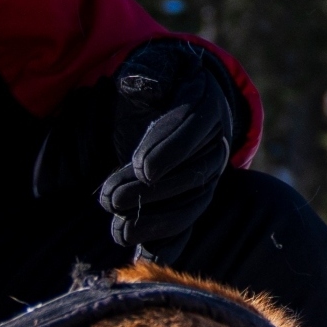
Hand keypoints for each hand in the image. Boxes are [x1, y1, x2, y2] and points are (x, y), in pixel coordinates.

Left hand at [94, 40, 235, 257]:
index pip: (195, 129)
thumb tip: (148, 86)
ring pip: (190, 204)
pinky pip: (187, 225)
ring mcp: (207, 177)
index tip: (140, 167)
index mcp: (208, 107)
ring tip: (118, 230)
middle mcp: (215, 145)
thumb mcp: (153, 68)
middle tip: (111, 199)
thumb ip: (149, 75)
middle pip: (193, 174)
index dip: (169, 150)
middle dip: (152, 192)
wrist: (171, 98)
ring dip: (155, 221)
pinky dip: (170, 244)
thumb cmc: (159, 80)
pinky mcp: (192, 199)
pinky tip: (146, 258)